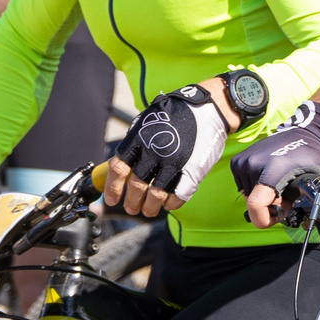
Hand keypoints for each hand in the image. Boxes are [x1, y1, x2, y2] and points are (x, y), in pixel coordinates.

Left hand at [106, 82, 232, 219]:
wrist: (208, 108)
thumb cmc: (175, 115)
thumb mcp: (147, 122)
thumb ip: (134, 144)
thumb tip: (118, 168)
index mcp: (139, 139)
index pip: (118, 169)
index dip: (112, 188)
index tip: (111, 200)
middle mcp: (154, 152)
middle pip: (136, 186)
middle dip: (131, 202)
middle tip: (131, 208)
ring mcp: (174, 162)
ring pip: (156, 196)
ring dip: (150, 207)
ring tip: (149, 211)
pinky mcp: (192, 171)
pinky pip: (178, 195)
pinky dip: (171, 204)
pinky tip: (168, 203)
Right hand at [234, 101, 319, 227]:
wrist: (305, 131)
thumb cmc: (313, 155)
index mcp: (272, 170)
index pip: (255, 205)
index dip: (264, 219)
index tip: (277, 217)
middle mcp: (254, 164)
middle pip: (253, 203)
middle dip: (269, 206)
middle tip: (285, 197)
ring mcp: (244, 161)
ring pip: (247, 195)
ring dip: (262, 196)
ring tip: (279, 186)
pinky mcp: (238, 160)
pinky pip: (243, 185)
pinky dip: (255, 187)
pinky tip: (269, 179)